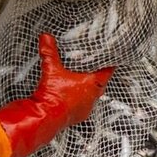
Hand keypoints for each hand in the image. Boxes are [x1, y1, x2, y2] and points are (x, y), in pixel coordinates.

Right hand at [0, 34, 113, 156]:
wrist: (44, 117)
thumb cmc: (53, 96)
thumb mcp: (51, 70)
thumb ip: (49, 52)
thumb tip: (46, 38)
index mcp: (92, 85)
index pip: (108, 72)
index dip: (110, 64)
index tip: (112, 59)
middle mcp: (92, 98)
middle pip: (101, 84)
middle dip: (98, 76)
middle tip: (96, 68)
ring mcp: (86, 108)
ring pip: (93, 96)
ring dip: (89, 89)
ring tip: (83, 81)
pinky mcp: (78, 116)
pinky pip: (84, 106)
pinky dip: (81, 100)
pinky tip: (73, 96)